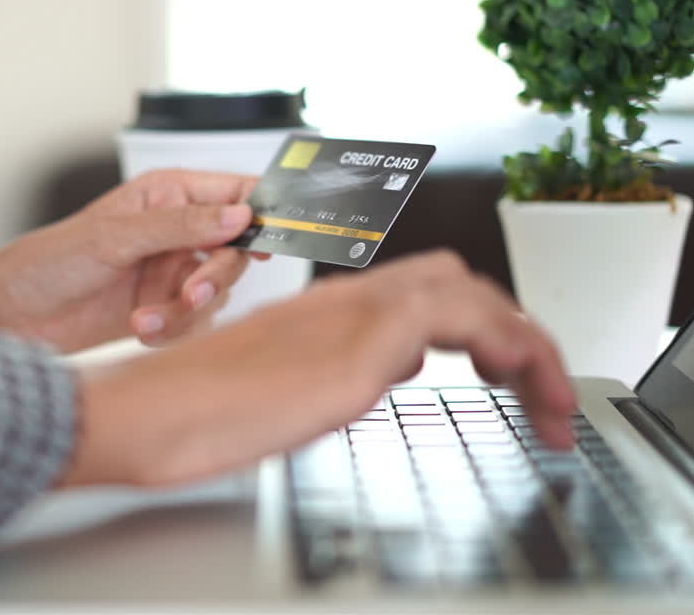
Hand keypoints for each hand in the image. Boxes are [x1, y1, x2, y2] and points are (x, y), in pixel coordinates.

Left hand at [0, 169, 266, 352]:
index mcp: (167, 195)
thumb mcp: (114, 237)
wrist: (10, 315)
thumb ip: (179, 226)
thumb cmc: (47, 262)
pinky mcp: (162, 308)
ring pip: (216, 293)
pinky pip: (195, 322)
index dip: (259, 213)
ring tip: (147, 320)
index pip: (235, 193)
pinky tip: (140, 330)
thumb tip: (239, 216)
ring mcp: (169, 271)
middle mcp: (175, 230)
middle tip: (191, 294)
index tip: (267, 241)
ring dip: (186, 312)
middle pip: (235, 250)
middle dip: (216, 277)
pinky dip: (174, 330)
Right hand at [58, 250, 576, 487]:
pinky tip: (523, 392)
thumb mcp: (286, 387)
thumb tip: (397, 365)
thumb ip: (345, 365)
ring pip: (468, 292)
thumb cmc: (189, 411)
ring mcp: (349, 319)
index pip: (427, 294)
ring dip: (528, 345)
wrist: (139, 413)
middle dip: (515, 330)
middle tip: (544, 388)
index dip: (482, 328)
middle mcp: (345, 302)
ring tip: (554, 402)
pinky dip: (507, 347)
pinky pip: (454, 321)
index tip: (512, 376)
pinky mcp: (350, 351)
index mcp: (328, 311)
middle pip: (457, 280)